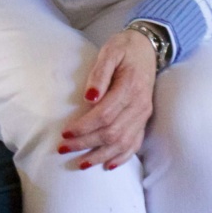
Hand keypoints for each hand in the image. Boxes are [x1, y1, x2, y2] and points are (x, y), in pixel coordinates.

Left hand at [59, 28, 157, 170]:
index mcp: (130, 87)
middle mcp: (139, 105)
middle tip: (63, 148)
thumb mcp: (110, 51)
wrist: (148, 47)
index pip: (104, 115)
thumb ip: (100, 73)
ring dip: (100, 155)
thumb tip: (89, 97)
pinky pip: (135, 143)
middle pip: (111, 132)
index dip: (84, 127)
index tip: (65, 133)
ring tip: (81, 163)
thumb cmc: (125, 48)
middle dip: (86, 143)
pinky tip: (107, 165)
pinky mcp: (144, 119)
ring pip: (123, 143)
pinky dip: (122, 157)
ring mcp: (144, 114)